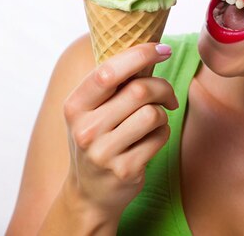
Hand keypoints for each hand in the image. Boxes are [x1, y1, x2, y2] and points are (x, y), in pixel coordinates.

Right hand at [60, 42, 177, 220]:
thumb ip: (116, 82)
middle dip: (163, 88)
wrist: (90, 194)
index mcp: (75, 105)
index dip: (140, 54)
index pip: (109, 71)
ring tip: (155, 120)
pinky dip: (163, 134)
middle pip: (139, 91)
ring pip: (153, 114)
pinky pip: (160, 137)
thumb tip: (152, 48)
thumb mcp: (94, 110)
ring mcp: (103, 153)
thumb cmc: (99, 139)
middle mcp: (85, 129)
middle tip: (168, 96)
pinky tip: (150, 141)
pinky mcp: (125, 171)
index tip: (163, 49)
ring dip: (163, 114)